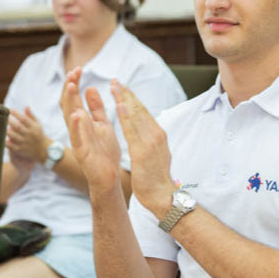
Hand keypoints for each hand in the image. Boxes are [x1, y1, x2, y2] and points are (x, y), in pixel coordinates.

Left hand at [6, 106, 47, 169]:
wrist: (42, 150)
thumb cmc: (38, 134)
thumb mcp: (37, 124)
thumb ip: (31, 116)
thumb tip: (26, 106)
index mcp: (33, 127)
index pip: (24, 119)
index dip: (16, 114)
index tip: (9, 109)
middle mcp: (29, 134)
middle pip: (18, 127)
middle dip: (9, 121)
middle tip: (2, 116)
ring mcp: (24, 142)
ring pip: (14, 136)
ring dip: (7, 131)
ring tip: (1, 126)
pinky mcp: (20, 150)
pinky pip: (11, 146)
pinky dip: (6, 142)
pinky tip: (1, 138)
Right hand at [61, 68, 121, 189]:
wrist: (109, 175)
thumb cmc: (105, 151)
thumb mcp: (102, 124)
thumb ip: (96, 107)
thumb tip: (90, 88)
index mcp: (82, 121)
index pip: (74, 98)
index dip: (74, 83)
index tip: (78, 69)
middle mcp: (76, 129)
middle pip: (68, 104)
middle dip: (70, 88)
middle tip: (73, 72)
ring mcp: (77, 140)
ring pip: (70, 118)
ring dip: (70, 102)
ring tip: (71, 86)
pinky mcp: (82, 152)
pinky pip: (77, 138)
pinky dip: (76, 126)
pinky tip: (77, 115)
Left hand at [112, 80, 175, 215]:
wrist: (163, 196)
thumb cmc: (157, 179)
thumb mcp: (156, 155)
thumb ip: (151, 142)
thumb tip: (147, 133)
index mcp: (158, 135)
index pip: (143, 113)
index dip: (133, 99)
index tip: (123, 88)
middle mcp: (156, 135)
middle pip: (140, 110)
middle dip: (127, 95)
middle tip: (116, 81)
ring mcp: (151, 142)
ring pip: (136, 116)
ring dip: (125, 99)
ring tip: (115, 87)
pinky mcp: (142, 152)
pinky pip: (132, 131)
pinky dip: (126, 116)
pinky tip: (120, 105)